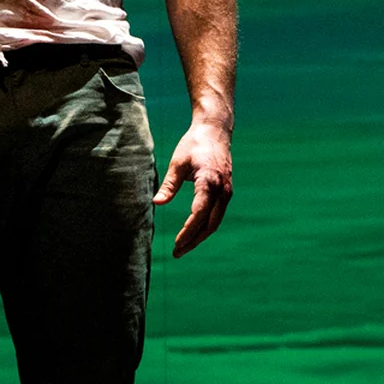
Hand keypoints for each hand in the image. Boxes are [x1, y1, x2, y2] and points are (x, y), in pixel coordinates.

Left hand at [152, 117, 232, 256]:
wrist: (215, 130)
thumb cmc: (194, 144)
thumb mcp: (177, 163)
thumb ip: (169, 185)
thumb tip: (157, 203)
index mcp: (209, 182)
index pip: (199, 214)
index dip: (187, 231)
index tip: (176, 243)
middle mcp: (222, 190)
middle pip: (210, 224)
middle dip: (194, 240)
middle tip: (177, 252)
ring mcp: (227, 192)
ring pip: (215, 222)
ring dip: (200, 236)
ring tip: (184, 247)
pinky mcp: (227, 191)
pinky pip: (217, 214)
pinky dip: (206, 226)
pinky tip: (194, 232)